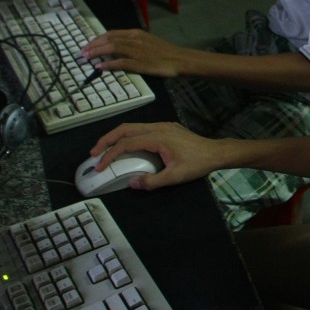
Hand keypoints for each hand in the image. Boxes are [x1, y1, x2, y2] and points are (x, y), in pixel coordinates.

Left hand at [81, 29, 187, 76]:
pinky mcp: (140, 63)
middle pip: (108, 39)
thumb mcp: (147, 42)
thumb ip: (132, 43)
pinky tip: (99, 67)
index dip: (98, 39)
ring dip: (97, 52)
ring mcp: (137, 51)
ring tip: (86, 58)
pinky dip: (108, 64)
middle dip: (93, 45)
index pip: (111, 33)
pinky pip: (120, 63)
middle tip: (82, 52)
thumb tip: (117, 48)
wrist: (179, 59)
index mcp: (136, 34)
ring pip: (112, 48)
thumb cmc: (164, 52)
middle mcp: (134, 39)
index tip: (88, 44)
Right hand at [89, 122, 220, 190]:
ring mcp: (162, 126)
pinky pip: (141, 129)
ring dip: (117, 137)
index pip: (126, 143)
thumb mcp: (175, 177)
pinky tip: (126, 147)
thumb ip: (152, 181)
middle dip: (106, 139)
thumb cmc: (197, 163)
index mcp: (157, 137)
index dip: (110, 154)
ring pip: (132, 127)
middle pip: (124, 128)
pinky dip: (128, 136)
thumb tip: (133, 183)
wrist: (215, 152)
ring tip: (105, 150)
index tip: (100, 166)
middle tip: (94, 153)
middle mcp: (158, 127)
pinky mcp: (166, 128)